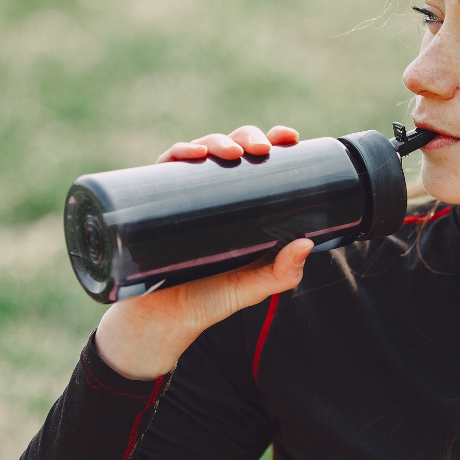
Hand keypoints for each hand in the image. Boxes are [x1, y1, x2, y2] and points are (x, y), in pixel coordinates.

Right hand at [95, 125, 308, 380]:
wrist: (162, 322)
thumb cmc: (210, 299)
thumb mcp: (253, 287)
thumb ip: (282, 273)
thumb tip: (307, 243)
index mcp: (241, 203)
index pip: (258, 162)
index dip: (273, 141)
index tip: (288, 137)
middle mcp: (211, 192)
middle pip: (230, 148)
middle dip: (246, 138)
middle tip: (258, 150)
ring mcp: (182, 195)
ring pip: (199, 151)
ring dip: (215, 141)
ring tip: (230, 153)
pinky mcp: (153, 203)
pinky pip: (163, 168)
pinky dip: (177, 154)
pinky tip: (190, 155)